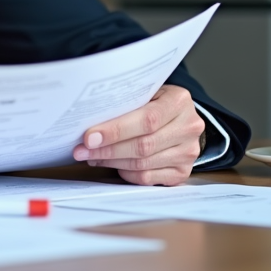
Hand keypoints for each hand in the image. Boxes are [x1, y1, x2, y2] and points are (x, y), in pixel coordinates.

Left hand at [73, 84, 204, 185]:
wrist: (181, 118)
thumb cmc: (155, 102)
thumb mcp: (147, 92)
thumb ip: (126, 103)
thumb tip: (89, 121)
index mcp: (179, 101)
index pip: (147, 120)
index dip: (116, 130)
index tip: (89, 137)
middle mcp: (189, 127)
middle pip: (143, 145)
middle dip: (107, 149)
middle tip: (81, 151)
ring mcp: (188, 152)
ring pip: (143, 164)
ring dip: (112, 162)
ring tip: (91, 156)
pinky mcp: (182, 172)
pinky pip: (147, 178)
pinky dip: (125, 173)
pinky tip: (110, 164)